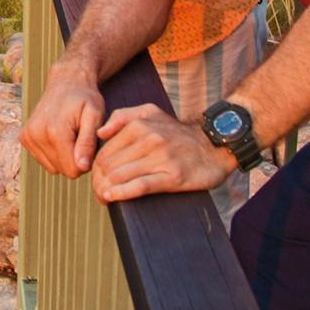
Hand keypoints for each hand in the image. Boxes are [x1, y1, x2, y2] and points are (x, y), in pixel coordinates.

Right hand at [19, 59, 104, 177]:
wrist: (65, 81)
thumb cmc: (85, 98)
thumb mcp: (94, 116)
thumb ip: (88, 142)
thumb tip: (81, 167)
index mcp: (56, 132)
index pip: (73, 170)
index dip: (86, 161)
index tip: (89, 144)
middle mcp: (37, 135)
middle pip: (62, 170)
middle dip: (74, 159)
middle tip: (80, 137)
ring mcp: (28, 136)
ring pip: (52, 167)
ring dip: (64, 156)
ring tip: (70, 135)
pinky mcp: (24, 137)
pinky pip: (43, 160)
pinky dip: (53, 152)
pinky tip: (58, 134)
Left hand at [90, 104, 234, 203]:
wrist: (214, 145)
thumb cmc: (178, 133)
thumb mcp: (150, 112)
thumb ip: (122, 116)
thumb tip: (100, 132)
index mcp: (139, 125)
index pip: (105, 151)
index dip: (95, 169)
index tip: (97, 179)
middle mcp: (149, 140)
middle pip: (109, 166)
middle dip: (98, 182)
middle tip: (98, 192)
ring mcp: (161, 158)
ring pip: (120, 176)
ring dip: (105, 190)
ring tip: (104, 198)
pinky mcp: (173, 176)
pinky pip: (140, 186)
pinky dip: (122, 193)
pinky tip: (113, 198)